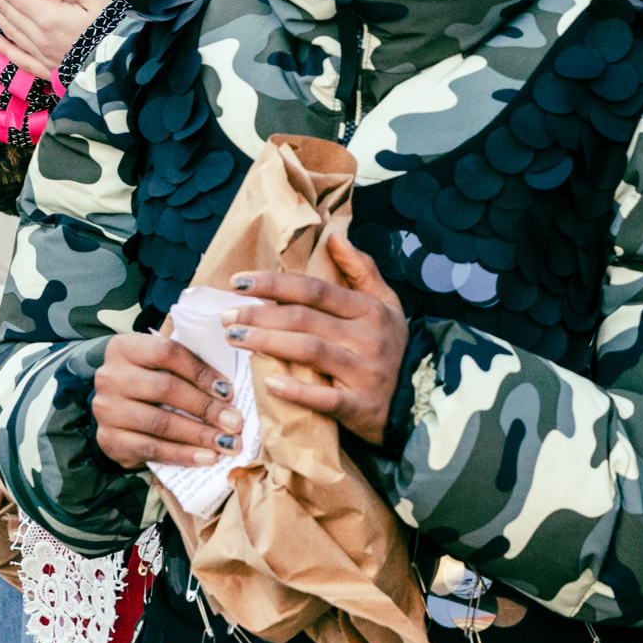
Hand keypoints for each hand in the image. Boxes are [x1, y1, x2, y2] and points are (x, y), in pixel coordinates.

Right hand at [90, 332, 241, 469]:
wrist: (110, 409)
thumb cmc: (146, 382)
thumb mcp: (156, 365)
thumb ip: (185, 367)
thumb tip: (228, 390)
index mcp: (125, 348)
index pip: (168, 353)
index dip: (201, 372)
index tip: (228, 391)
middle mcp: (111, 376)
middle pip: (165, 389)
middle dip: (205, 407)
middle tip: (234, 422)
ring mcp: (106, 410)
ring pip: (160, 423)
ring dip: (199, 435)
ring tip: (227, 444)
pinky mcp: (109, 440)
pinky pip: (151, 450)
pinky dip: (182, 455)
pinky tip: (206, 458)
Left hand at [221, 232, 408, 446]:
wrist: (416, 402)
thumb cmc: (389, 347)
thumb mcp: (385, 304)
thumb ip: (361, 269)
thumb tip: (334, 236)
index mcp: (369, 309)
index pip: (314, 289)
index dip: (274, 283)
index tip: (237, 282)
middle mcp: (368, 338)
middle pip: (304, 318)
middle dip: (260, 314)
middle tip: (226, 315)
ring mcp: (365, 373)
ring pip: (309, 351)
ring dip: (267, 342)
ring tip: (234, 337)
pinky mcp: (360, 407)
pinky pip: (325, 399)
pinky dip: (296, 390)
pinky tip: (269, 382)